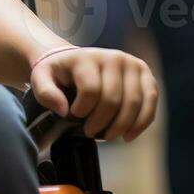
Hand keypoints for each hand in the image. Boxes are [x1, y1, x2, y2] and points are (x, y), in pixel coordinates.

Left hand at [30, 46, 156, 142]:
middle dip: (101, 122)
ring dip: (122, 126)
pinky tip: (129, 135)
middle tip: (89, 133)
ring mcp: (132, 65)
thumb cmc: (59, 74)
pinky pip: (150, 102)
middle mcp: (114, 57)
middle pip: (113, 99)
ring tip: (108, 136)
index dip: (82, 110)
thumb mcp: (42, 79)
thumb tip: (64, 110)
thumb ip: (45, 93)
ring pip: (134, 103)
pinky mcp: (145, 75)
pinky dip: (141, 122)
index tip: (73, 116)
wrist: (76, 62)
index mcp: (87, 57)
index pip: (90, 89)